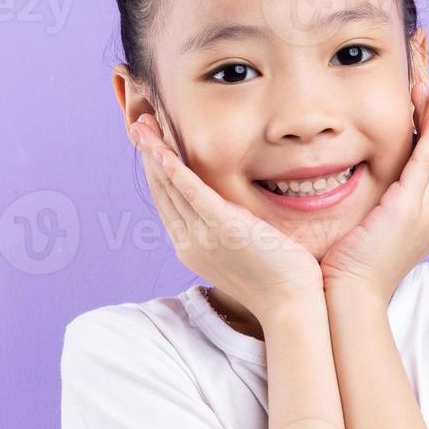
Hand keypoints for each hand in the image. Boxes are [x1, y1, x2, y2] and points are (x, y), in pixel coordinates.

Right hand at [130, 113, 324, 321]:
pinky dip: (176, 172)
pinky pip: (192, 195)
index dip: (155, 170)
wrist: (290, 305)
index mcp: (191, 247)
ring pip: (171, 188)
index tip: (149, 142)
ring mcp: (203, 237)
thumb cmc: (275, 280)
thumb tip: (230, 211)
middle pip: (162, 190)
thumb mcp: (241, 250)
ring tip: (143, 125)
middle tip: (138, 124)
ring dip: (155, 153)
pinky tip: (163, 152)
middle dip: (148, 154)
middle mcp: (189, 242)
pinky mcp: (224, 229)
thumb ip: (227, 230)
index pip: (167, 201)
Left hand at [320, 79, 428, 302]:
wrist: (349, 295)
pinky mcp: (412, 207)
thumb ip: (368, 208)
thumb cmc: (346, 271)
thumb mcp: (362, 232)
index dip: (428, 136)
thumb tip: (356, 190)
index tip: (422, 108)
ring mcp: (427, 211)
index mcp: (423, 221)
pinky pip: (426, 159)